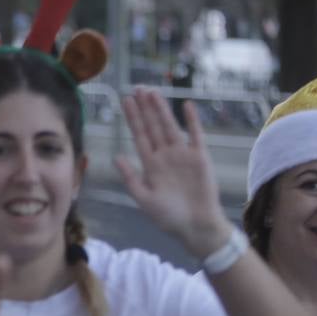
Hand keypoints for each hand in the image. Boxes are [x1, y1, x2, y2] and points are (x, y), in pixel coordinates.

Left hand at [116, 88, 228, 256]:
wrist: (195, 227)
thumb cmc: (168, 217)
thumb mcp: (143, 198)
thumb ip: (130, 177)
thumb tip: (116, 157)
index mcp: (150, 165)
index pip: (139, 136)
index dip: (133, 118)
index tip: (125, 100)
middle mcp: (165, 156)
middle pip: (152, 126)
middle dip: (145, 108)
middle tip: (138, 88)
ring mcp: (183, 155)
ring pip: (170, 126)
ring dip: (162, 109)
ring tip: (153, 92)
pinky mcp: (200, 158)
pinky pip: (195, 135)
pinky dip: (191, 121)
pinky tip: (185, 105)